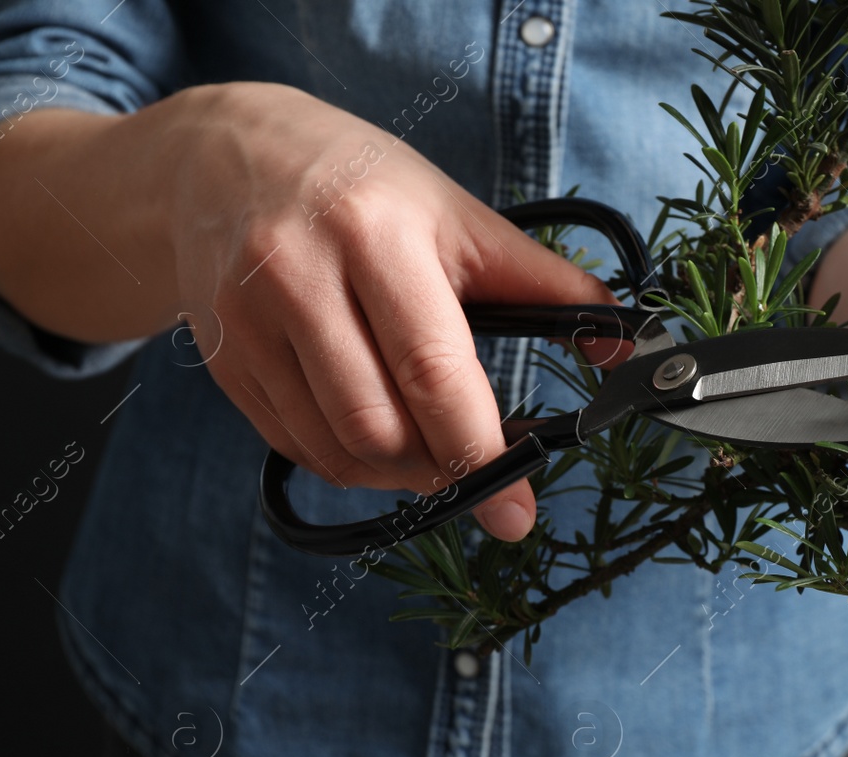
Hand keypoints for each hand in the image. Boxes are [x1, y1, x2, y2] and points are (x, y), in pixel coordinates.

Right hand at [164, 83, 615, 539]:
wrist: (224, 157)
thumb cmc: (363, 187)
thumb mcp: (460, 216)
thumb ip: (546, 284)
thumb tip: (624, 344)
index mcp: (375, 234)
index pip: (433, 371)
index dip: (483, 453)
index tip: (518, 509)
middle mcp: (299, 275)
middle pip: (379, 428)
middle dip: (441, 468)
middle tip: (476, 465)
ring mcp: (249, 321)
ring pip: (337, 451)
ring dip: (397, 475)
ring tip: (430, 446)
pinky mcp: (223, 358)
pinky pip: (297, 447)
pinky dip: (349, 463)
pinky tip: (376, 431)